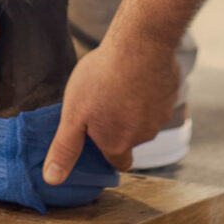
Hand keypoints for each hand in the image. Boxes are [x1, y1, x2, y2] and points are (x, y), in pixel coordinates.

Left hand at [42, 30, 181, 185]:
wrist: (140, 44)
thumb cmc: (102, 78)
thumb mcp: (73, 115)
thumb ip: (65, 148)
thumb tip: (52, 179)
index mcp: (118, 144)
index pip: (118, 163)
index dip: (107, 151)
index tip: (98, 135)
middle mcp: (144, 135)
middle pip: (131, 139)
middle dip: (120, 126)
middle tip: (103, 101)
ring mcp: (162, 114)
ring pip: (146, 119)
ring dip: (134, 107)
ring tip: (118, 83)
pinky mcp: (172, 93)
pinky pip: (158, 98)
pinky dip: (148, 91)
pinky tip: (136, 73)